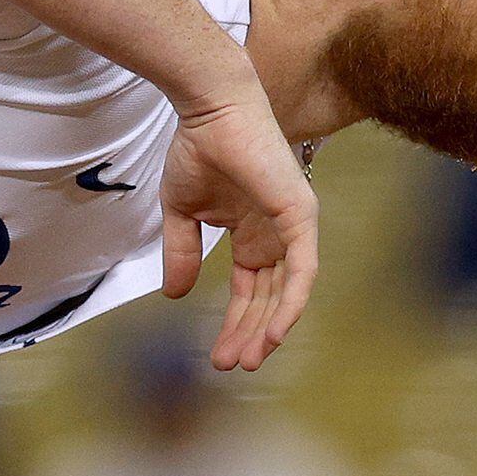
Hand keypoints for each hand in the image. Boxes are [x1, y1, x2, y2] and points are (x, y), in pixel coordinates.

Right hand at [158, 86, 318, 371]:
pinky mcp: (300, 215)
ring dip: (269, 328)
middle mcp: (276, 234)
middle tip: (231, 365)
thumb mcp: (183, 213)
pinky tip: (274, 332)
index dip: (234, 323)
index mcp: (252, 234)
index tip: (216, 355)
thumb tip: (174, 295)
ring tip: (250, 358)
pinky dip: (290, 303)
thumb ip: (182, 253)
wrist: (209, 109)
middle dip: (250, 334)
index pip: (249, 290)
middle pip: (268, 298)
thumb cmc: (199, 149)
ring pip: (286, 292)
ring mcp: (292, 226)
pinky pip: (302, 270)